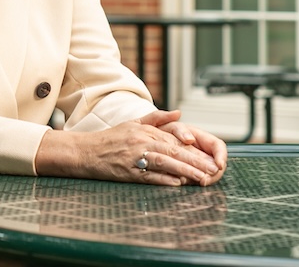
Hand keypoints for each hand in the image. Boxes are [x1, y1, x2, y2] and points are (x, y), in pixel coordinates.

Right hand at [35, 109, 225, 186]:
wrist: (85, 151)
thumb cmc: (110, 138)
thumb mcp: (133, 122)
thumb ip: (157, 118)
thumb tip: (179, 113)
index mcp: (145, 130)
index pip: (175, 139)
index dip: (194, 150)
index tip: (210, 158)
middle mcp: (141, 141)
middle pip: (174, 151)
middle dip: (196, 162)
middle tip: (213, 171)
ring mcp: (134, 157)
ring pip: (166, 163)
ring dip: (186, 172)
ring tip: (202, 179)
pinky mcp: (128, 172)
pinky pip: (150, 176)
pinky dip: (165, 180)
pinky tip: (178, 184)